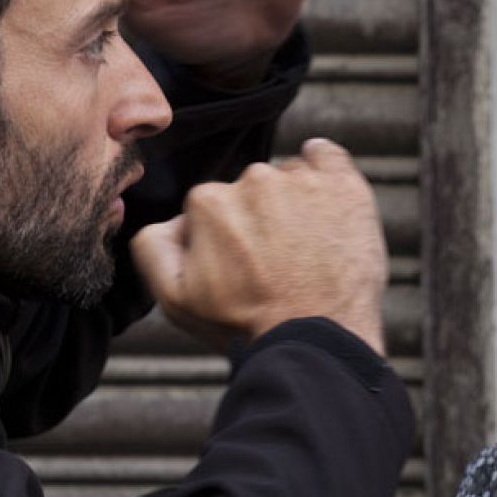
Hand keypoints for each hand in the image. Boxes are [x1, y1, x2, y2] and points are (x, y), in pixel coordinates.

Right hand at [130, 138, 386, 354]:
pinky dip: (322, 167)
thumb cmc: (246, 324)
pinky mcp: (342, 184)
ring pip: (288, 178)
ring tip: (305, 249)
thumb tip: (171, 221)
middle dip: (259, 218)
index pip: (212, 206)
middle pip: (251, 191)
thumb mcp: (175, 298)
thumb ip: (153, 247)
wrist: (315, 340)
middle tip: (274, 262)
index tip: (241, 265)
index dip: (225, 237)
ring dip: (292, 203)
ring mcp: (301, 180)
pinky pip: (327, 157)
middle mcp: (253, 180)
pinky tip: (323, 194)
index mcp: (208, 201)